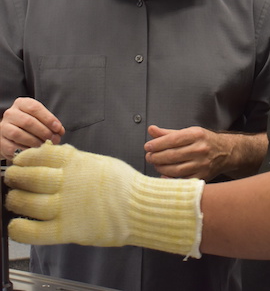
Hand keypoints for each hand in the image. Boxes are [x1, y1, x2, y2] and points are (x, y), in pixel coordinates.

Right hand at [0, 98, 64, 159]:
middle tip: (54, 139)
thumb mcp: (40, 119)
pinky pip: (12, 147)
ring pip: (19, 134)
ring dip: (35, 142)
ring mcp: (3, 127)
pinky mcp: (0, 141)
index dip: (48, 118)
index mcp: (21, 104)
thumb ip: (50, 123)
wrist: (11, 135)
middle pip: (28, 121)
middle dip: (44, 132)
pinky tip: (34, 151)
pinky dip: (25, 150)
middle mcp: (10, 113)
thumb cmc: (29, 126)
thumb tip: (59, 131)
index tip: (58, 128)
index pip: (35, 108)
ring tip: (45, 146)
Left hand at [5, 141, 203, 256]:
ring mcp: (65, 206)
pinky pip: (34, 231)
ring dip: (15, 200)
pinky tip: (17, 224)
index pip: (41, 154)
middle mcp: (68, 182)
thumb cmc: (124, 184)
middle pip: (30, 177)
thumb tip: (58, 154)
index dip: (26, 157)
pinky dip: (21, 228)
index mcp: (77, 162)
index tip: (21, 160)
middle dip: (15, 176)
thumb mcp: (99, 162)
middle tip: (12, 178)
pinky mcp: (66, 230)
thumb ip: (77, 160)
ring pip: (27, 202)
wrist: (140, 206)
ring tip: (14, 199)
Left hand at [145, 125, 267, 180]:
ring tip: (156, 164)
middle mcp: (200, 149)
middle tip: (149, 156)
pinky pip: (183, 181)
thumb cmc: (205, 141)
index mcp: (196, 135)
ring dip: (161, 168)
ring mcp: (202, 164)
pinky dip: (171, 180)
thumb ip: (168, 133)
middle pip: (172, 155)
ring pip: (175, 169)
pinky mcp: (202, 177)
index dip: (157, 144)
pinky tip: (164, 176)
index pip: (172, 139)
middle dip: (156, 156)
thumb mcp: (189, 132)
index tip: (148, 146)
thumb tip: (151, 130)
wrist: (226, 152)